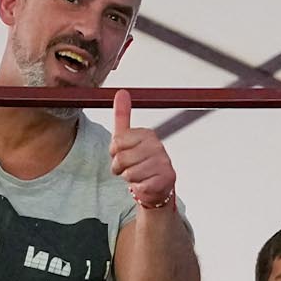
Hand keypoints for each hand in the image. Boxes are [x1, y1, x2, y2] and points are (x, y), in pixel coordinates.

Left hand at [109, 90, 176, 209]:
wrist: (156, 187)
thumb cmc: (139, 162)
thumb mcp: (127, 139)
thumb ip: (122, 115)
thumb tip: (121, 92)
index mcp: (148, 134)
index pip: (116, 143)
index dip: (114, 153)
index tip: (124, 154)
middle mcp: (158, 146)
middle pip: (121, 158)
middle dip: (120, 168)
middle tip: (130, 168)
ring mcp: (164, 163)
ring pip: (129, 173)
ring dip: (129, 178)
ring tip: (138, 176)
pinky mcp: (166, 179)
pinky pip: (139, 186)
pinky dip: (138, 188)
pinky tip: (146, 184)